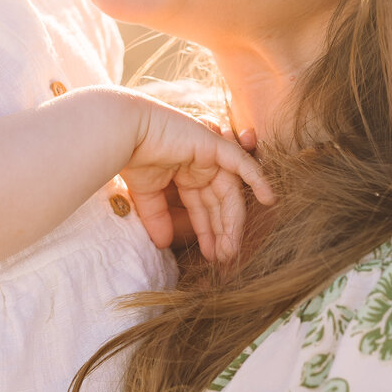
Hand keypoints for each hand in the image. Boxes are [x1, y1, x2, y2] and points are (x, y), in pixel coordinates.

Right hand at [121, 99, 272, 262]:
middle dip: (222, 231)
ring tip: (232, 248)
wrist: (123, 134)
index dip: (208, 232)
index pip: (204, 207)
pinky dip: (257, 179)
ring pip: (230, 192)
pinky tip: (268, 199)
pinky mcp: (214, 145)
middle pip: (220, 203)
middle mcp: (201, 165)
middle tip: (226, 257)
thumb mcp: (147, 196)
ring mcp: (210, 154)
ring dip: (234, 221)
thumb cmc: (131, 157)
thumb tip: (162, 243)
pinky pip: (243, 164)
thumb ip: (158, 217)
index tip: (212, 255)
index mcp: (185, 174)